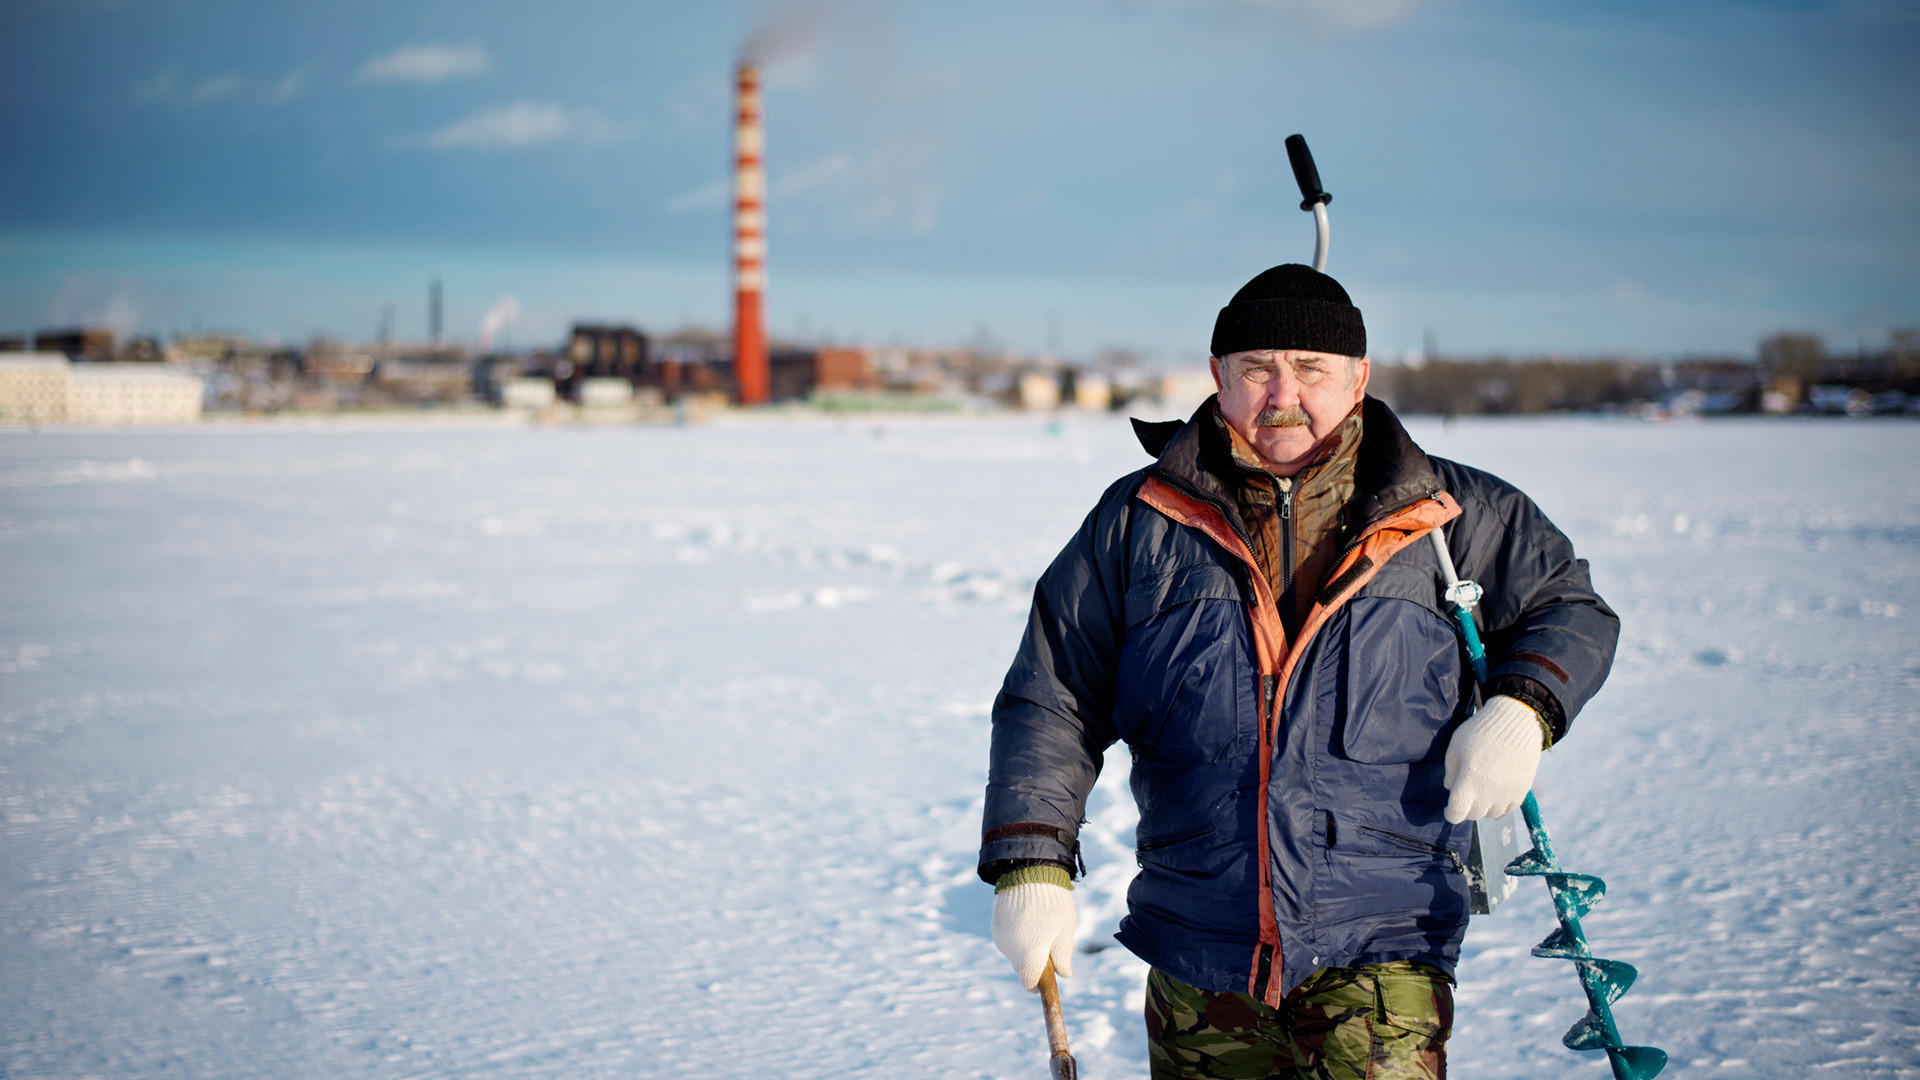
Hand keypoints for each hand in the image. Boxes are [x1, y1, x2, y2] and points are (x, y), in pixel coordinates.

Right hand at [992, 882, 1075, 990]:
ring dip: (1024, 948)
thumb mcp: (1065, 931)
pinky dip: (1016, 936)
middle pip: (1021, 967)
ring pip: (1014, 953)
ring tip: (1039, 926)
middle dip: (1033, 963)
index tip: (1047, 979)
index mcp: (1029, 957)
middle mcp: (1011, 951)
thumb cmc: (1053, 905)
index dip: (1038, 985)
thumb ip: (1063, 956)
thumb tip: (1065, 974)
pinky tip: (1027, 919)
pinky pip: (1007, 939)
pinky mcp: (996, 925)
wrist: (1029, 874)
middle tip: (1048, 945)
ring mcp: (1001, 938)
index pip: (1029, 983)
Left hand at [1444, 695, 1545, 823]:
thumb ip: (1450, 772)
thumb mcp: (1455, 747)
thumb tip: (1451, 789)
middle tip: (1466, 792)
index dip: (1449, 813)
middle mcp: (1487, 794)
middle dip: (1466, 807)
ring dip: (1483, 807)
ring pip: (1490, 815)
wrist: (1516, 723)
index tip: (1448, 807)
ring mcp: (1505, 796)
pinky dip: (1499, 805)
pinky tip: (1495, 791)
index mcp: (1468, 782)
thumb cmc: (1480, 732)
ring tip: (1481, 789)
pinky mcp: (1520, 793)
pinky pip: (1506, 810)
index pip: (1455, 814)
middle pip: (1472, 815)